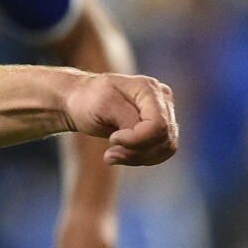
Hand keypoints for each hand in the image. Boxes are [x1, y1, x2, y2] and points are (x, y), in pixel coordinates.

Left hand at [59, 73, 178, 166]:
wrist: (82, 102)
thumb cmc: (88, 100)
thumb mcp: (102, 106)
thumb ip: (127, 119)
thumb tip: (143, 135)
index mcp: (148, 88)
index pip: (158, 124)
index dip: (137, 139)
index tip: (112, 139)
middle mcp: (162, 100)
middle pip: (164, 138)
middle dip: (136, 151)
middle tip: (109, 154)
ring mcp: (166, 114)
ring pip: (165, 148)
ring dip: (137, 157)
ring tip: (111, 155)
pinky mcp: (162, 129)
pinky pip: (161, 153)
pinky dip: (140, 158)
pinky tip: (120, 155)